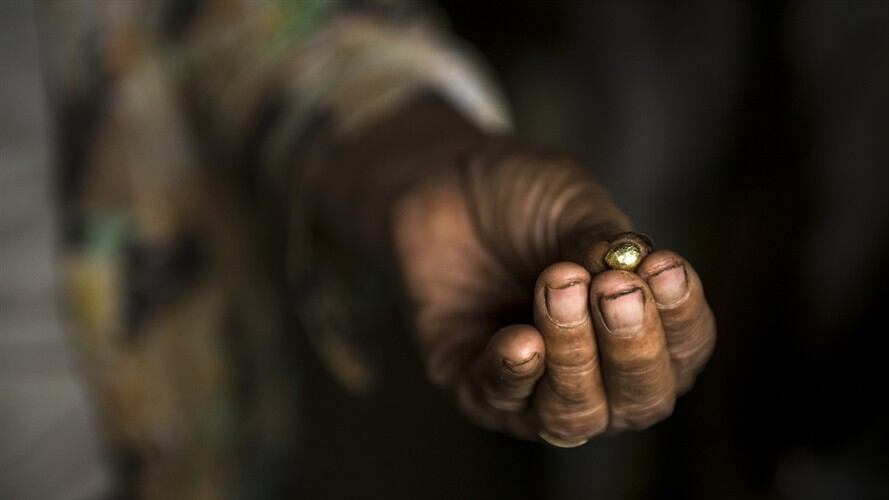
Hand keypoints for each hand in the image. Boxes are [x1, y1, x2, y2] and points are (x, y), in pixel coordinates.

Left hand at [392, 148, 715, 446]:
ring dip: (573, 356)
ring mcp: (534, 389)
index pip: (683, 351)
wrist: (443, 182)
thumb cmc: (520, 198)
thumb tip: (629, 268)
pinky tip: (520, 338)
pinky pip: (499, 401)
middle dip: (632, 349)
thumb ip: (600, 241)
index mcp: (638, 328)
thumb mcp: (573, 205)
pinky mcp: (472, 387)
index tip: (664, 269)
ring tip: (558, 287)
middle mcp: (595, 373)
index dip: (681, 319)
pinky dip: (514, 372)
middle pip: (638, 401)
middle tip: (613, 291)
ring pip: (572, 414)